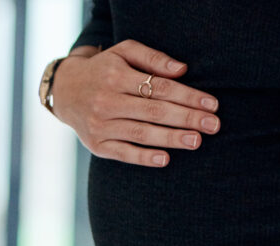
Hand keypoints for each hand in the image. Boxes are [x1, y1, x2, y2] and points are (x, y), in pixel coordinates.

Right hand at [50, 40, 220, 166]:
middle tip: (213, 125)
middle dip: (186, 118)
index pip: (159, 87)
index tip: (212, 104)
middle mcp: (106, 101)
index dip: (187, 96)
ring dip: (171, 138)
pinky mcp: (97, 145)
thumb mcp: (124, 53)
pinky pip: (124, 153)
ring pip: (141, 133)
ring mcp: (100, 125)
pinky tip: (166, 159)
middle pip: (154, 111)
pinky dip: (144, 157)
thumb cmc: (104, 70)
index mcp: (116, 76)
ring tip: (197, 141)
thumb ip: (153, 58)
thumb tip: (182, 70)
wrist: (66, 91)